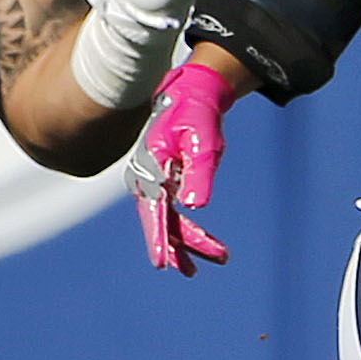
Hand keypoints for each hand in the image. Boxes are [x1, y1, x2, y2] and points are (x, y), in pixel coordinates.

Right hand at [127, 57, 233, 273]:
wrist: (191, 95)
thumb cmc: (197, 115)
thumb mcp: (203, 142)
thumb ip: (199, 174)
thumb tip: (195, 207)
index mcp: (152, 169)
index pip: (155, 210)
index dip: (158, 239)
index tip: (162, 264)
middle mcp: (147, 179)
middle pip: (164, 221)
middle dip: (186, 245)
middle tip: (211, 263)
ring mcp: (152, 182)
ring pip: (167, 221)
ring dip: (188, 243)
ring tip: (213, 261)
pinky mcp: (161, 183)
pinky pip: (170, 214)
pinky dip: (184, 231)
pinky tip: (198, 245)